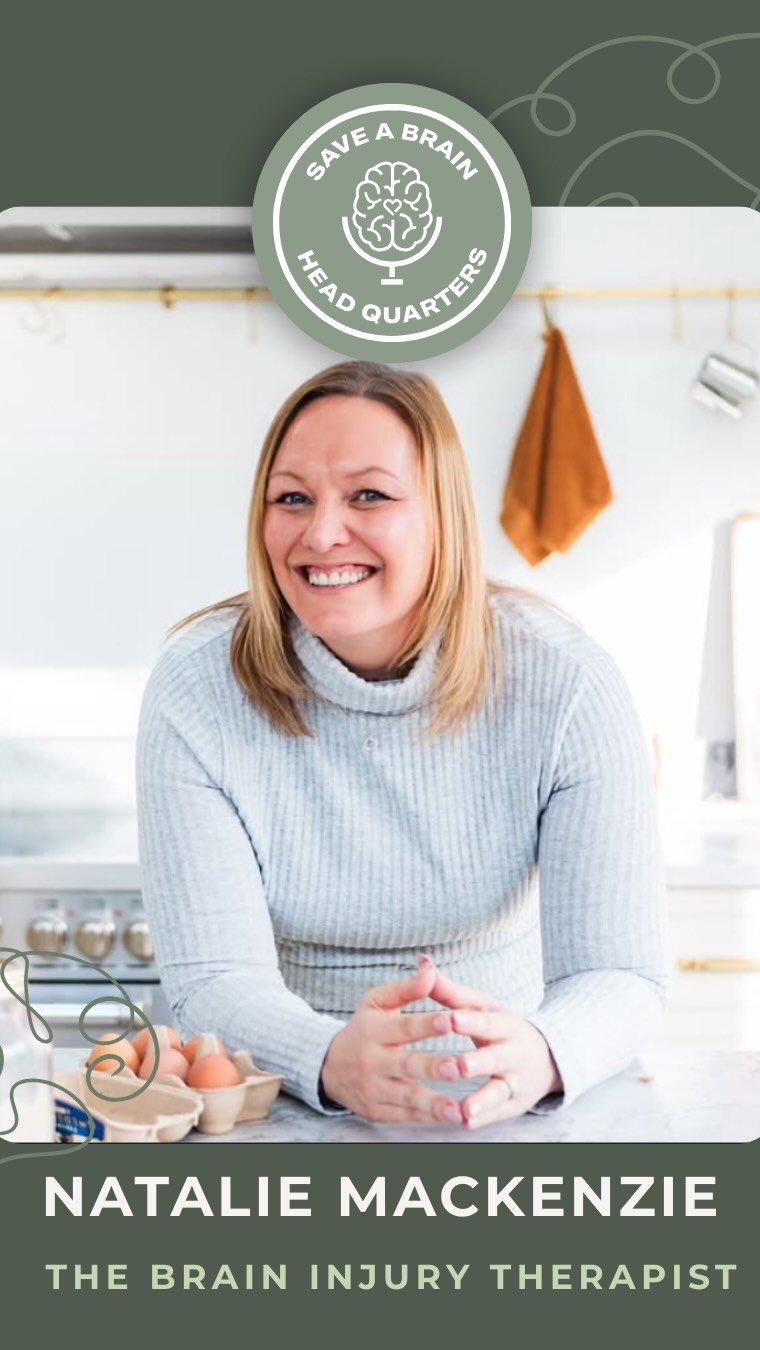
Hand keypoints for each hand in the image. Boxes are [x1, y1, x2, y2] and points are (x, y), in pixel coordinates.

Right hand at [320, 959, 465, 1124]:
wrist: (328, 1066)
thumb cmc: (363, 1028)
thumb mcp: (377, 1002)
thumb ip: (407, 988)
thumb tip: (430, 966)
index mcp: (374, 1030)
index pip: (404, 1027)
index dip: (427, 1024)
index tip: (451, 1020)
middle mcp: (372, 1061)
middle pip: (405, 1065)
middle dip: (432, 1067)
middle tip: (458, 1067)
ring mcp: (374, 1088)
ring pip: (405, 1097)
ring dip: (433, 1104)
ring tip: (457, 1109)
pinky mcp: (377, 1111)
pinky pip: (404, 1116)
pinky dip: (426, 1118)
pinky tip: (450, 1118)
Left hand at [428, 962, 561, 1129]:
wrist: (545, 1056)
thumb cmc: (498, 1026)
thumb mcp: (480, 1006)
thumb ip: (450, 991)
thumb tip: (422, 962)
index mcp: (503, 1023)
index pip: (486, 1021)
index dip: (468, 1021)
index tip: (450, 1019)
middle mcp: (513, 1052)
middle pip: (496, 1057)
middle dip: (479, 1062)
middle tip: (460, 1065)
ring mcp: (515, 1080)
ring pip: (500, 1091)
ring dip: (483, 1100)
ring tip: (466, 1109)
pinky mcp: (513, 1103)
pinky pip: (498, 1113)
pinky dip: (484, 1118)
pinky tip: (466, 1122)